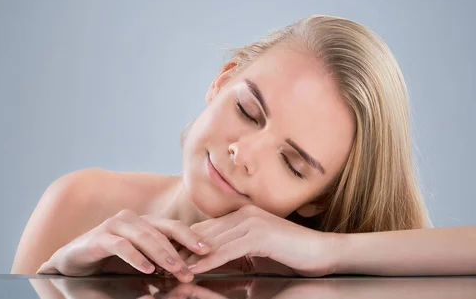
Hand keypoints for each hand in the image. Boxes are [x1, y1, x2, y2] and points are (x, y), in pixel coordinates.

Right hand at [37, 209, 210, 281]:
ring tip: (175, 270)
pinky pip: (121, 245)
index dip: (191, 237)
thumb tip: (185, 272)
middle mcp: (131, 219)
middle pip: (162, 231)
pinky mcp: (99, 238)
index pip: (172, 226)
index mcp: (144, 223)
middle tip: (191, 270)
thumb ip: (159, 261)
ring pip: (145, 237)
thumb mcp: (139, 262)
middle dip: (180, 252)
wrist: (72, 262)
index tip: (208, 250)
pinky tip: (147, 269)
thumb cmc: (108, 262)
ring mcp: (114, 226)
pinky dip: (135, 257)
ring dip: (162, 255)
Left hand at [182, 205, 336, 276]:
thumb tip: (215, 269)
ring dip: (189, 256)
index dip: (185, 242)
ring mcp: (251, 221)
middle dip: (181, 248)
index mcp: (242, 215)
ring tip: (170, 268)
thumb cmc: (291, 256)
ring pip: (212, 241)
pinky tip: (193, 270)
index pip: (206, 229)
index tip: (168, 255)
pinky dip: (207, 261)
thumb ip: (236, 257)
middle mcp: (244, 214)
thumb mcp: (257, 256)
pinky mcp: (258, 234)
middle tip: (161, 262)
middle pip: (204, 233)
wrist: (322, 253)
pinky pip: (226, 250)